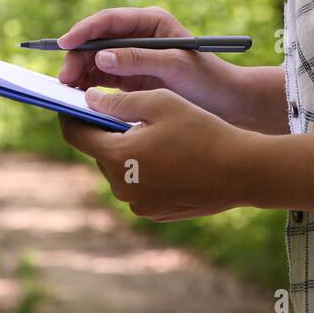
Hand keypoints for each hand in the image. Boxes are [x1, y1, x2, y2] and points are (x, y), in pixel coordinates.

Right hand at [56, 6, 285, 130]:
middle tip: (65, 78)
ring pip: (95, 59)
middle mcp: (138, 35)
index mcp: (150, 22)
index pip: (109, 21)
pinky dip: (88, 85)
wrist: (226, 103)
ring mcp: (132, 57)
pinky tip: (79, 97)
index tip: (64, 43)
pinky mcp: (130, 77)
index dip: (84, 30)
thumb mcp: (174, 67)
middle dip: (77, 56)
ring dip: (79, 71)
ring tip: (67, 89)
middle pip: (97, 40)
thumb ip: (138, 60)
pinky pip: (101, 77)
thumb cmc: (207, 79)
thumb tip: (101, 56)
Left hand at [60, 87, 255, 220]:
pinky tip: (170, 155)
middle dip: (106, 131)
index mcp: (117, 157)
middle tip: (123, 111)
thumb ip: (118, 102)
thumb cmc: (202, 130)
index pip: (75, 135)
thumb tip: (89, 101)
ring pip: (120, 169)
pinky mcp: (156, 212)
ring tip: (153, 132)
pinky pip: (139, 185)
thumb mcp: (160, 102)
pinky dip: (145, 169)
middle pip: (100, 152)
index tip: (72, 101)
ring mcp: (138, 203)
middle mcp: (121, 186)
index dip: (70, 115)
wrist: (243, 171)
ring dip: (127, 150)